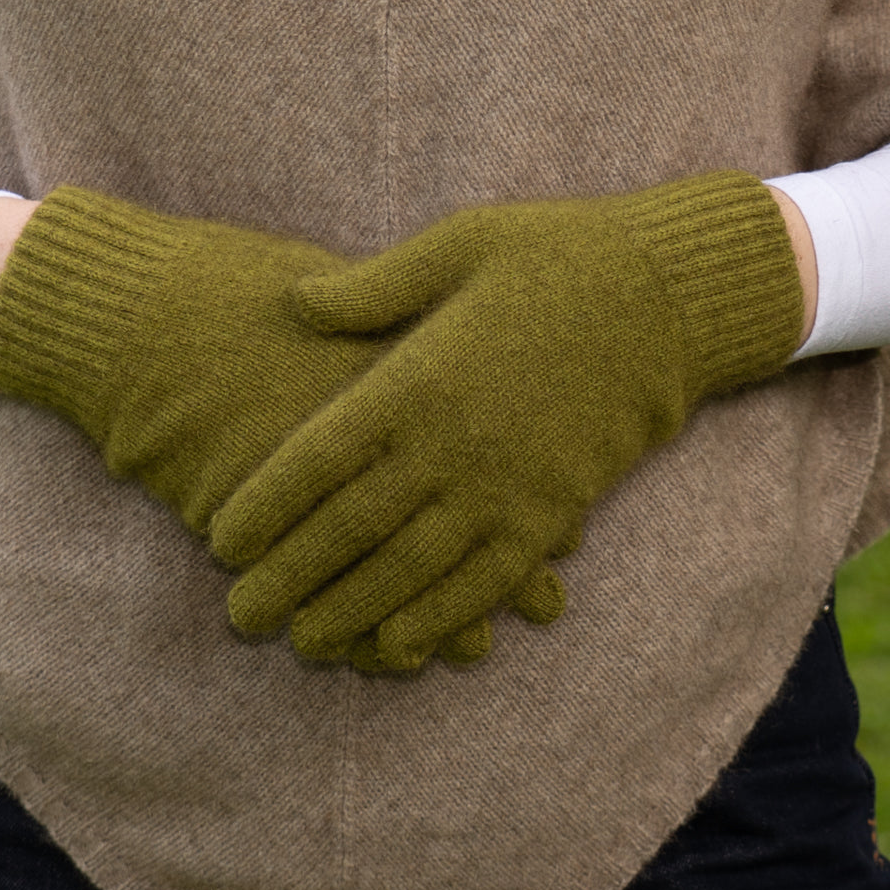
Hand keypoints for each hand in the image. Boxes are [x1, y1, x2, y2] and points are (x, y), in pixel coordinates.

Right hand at [0, 187, 558, 669]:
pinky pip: (313, 586)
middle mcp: (372, 450)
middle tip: (546, 611)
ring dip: (438, 617)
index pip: (482, 457)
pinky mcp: (263, 524)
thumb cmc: (239, 290)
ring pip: (393, 574)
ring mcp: (314, 494)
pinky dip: (356, 624)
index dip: (525, 503)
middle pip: (455, 525)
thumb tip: (454, 365)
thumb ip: (397, 317)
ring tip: (477, 650)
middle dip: (504, 577)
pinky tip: (390, 653)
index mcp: (399, 385)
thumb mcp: (342, 279)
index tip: (566, 542)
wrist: (147, 319)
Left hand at [210, 172, 803, 670]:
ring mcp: (508, 487)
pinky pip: (487, 582)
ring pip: (412, 569)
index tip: (220, 541)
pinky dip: (440, 619)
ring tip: (304, 644)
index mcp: (419, 378)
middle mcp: (454, 444)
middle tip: (239, 618)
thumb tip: (295, 302)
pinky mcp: (554, 512)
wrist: (669, 298)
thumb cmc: (556, 258)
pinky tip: (400, 646)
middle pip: (352, 528)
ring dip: (352, 612)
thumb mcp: (459, 243)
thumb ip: (373, 286)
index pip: (319, 458)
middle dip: (290, 578)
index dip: (264, 505)